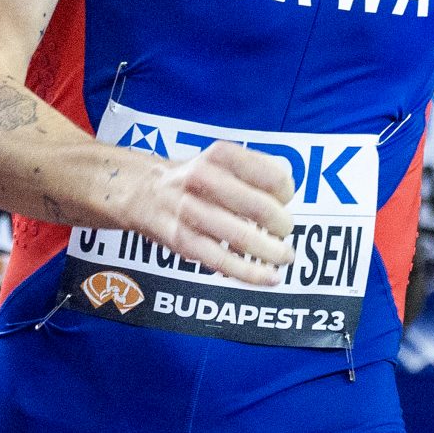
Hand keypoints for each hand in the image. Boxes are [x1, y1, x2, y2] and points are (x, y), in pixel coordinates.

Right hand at [125, 142, 294, 287]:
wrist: (144, 192)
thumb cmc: (196, 179)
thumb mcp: (223, 160)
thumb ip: (259, 168)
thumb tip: (290, 189)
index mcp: (220, 155)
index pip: (273, 175)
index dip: (287, 193)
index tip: (284, 200)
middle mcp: (203, 178)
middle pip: (260, 207)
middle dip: (282, 225)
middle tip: (285, 231)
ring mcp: (190, 210)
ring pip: (242, 237)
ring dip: (271, 251)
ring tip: (285, 257)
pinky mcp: (182, 240)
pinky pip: (222, 261)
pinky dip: (250, 272)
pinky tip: (270, 277)